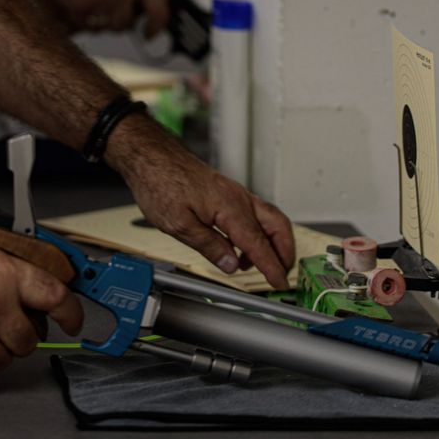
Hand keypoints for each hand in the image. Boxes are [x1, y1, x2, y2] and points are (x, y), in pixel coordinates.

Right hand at [0, 225, 83, 384]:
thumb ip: (17, 275)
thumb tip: (43, 297)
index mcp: (8, 275)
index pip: (57, 298)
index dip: (72, 315)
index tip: (74, 324)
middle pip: (30, 340)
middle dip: (24, 335)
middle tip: (12, 326)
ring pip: (6, 359)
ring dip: (1, 351)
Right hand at [20, 0, 169, 36]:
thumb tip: (144, 17)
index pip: (158, 12)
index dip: (155, 27)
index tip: (148, 34)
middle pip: (124, 25)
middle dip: (116, 21)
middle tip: (105, 6)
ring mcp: (101, 0)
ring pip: (103, 27)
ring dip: (97, 20)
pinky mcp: (80, 6)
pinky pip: (83, 25)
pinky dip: (79, 16)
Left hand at [107, 117, 295, 288]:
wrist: (152, 156)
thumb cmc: (160, 183)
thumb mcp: (179, 224)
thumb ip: (209, 246)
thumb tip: (230, 265)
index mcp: (230, 207)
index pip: (258, 243)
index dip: (271, 266)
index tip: (279, 282)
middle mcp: (239, 198)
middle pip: (278, 227)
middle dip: (285, 252)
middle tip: (282, 274)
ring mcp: (236, 194)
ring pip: (270, 219)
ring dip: (274, 243)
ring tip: (260, 266)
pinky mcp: (229, 193)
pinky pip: (255, 215)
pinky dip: (258, 233)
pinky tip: (241, 248)